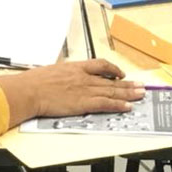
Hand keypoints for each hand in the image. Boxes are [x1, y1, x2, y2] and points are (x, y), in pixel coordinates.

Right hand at [0, 59, 146, 124]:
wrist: (30, 91)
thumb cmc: (34, 82)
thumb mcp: (51, 71)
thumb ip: (62, 75)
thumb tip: (63, 78)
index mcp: (75, 67)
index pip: (100, 65)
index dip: (113, 70)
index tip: (120, 74)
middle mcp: (84, 77)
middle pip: (111, 80)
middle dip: (128, 84)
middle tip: (141, 86)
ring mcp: (85, 89)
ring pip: (112, 91)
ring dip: (129, 94)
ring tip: (141, 95)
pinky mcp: (84, 103)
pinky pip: (106, 103)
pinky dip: (118, 105)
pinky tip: (127, 107)